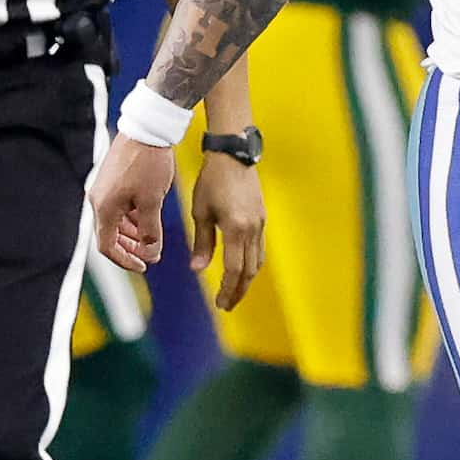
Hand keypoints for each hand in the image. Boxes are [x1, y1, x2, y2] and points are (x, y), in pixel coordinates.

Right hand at [90, 134, 176, 273]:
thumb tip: (150, 255)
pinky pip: (116, 208)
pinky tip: (146, 219)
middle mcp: (97, 200)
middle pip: (108, 236)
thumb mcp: (152, 202)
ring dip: (131, 235)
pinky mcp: (109, 180)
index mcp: (104, 208)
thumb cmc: (149, 163)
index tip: (144, 266)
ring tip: (152, 239)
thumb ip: (150, 232)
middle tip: (150, 255)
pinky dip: (130, 219)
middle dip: (129, 249)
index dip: (126, 261)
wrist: (147, 128)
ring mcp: (102, 189)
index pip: (107, 247)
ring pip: (114, 222)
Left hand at [187, 149, 266, 311]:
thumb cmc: (212, 180)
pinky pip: (259, 248)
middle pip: (249, 271)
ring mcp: (260, 223)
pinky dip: (251, 264)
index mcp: (235, 228)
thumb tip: (198, 269)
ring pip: (257, 261)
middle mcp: (252, 229)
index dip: (227, 289)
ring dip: (247, 280)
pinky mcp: (262, 218)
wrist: (233, 154)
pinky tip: (242, 269)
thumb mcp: (201, 212)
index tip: (220, 303)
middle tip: (227, 305)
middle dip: (239, 291)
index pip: (234, 269)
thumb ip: (202, 242)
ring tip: (234, 291)